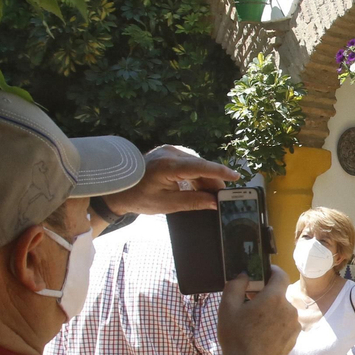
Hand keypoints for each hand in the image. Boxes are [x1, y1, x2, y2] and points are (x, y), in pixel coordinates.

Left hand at [104, 145, 240, 216]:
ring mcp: (169, 150)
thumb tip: (215, 203)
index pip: (200, 166)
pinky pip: (190, 162)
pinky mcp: (169, 152)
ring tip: (211, 195)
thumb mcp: (167, 204)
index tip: (236, 177)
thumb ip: (193, 201)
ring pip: (197, 164)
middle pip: (201, 165)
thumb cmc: (139, 198)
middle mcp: (170, 152)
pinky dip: (197, 174)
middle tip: (223, 198)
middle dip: (213, 181)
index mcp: (168, 165)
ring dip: (205, 179)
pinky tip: (199, 187)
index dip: (220, 172)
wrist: (118, 189)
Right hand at [219, 266, 298, 354]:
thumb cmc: (237, 337)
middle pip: (279, 294)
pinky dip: (276, 323)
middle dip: (266, 295)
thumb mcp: (227, 308)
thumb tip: (244, 275)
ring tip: (254, 322)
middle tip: (249, 303)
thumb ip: (236, 285)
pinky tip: (262, 334)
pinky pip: (285, 323)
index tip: (262, 273)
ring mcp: (294, 323)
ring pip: (282, 309)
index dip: (271, 271)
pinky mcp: (295, 336)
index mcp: (274, 298)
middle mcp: (289, 308)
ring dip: (271, 310)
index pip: (280, 274)